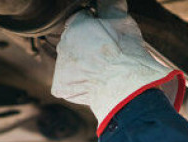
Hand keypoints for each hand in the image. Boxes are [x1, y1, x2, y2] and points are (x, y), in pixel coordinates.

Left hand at [51, 0, 184, 135]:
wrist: (125, 87)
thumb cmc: (126, 54)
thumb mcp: (123, 22)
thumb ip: (112, 6)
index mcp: (76, 24)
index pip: (82, 19)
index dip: (97, 27)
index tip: (108, 36)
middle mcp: (63, 42)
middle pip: (75, 42)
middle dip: (88, 47)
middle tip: (108, 56)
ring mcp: (61, 65)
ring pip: (72, 62)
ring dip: (84, 65)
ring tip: (104, 73)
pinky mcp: (60, 86)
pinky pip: (68, 83)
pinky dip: (80, 85)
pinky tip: (95, 85)